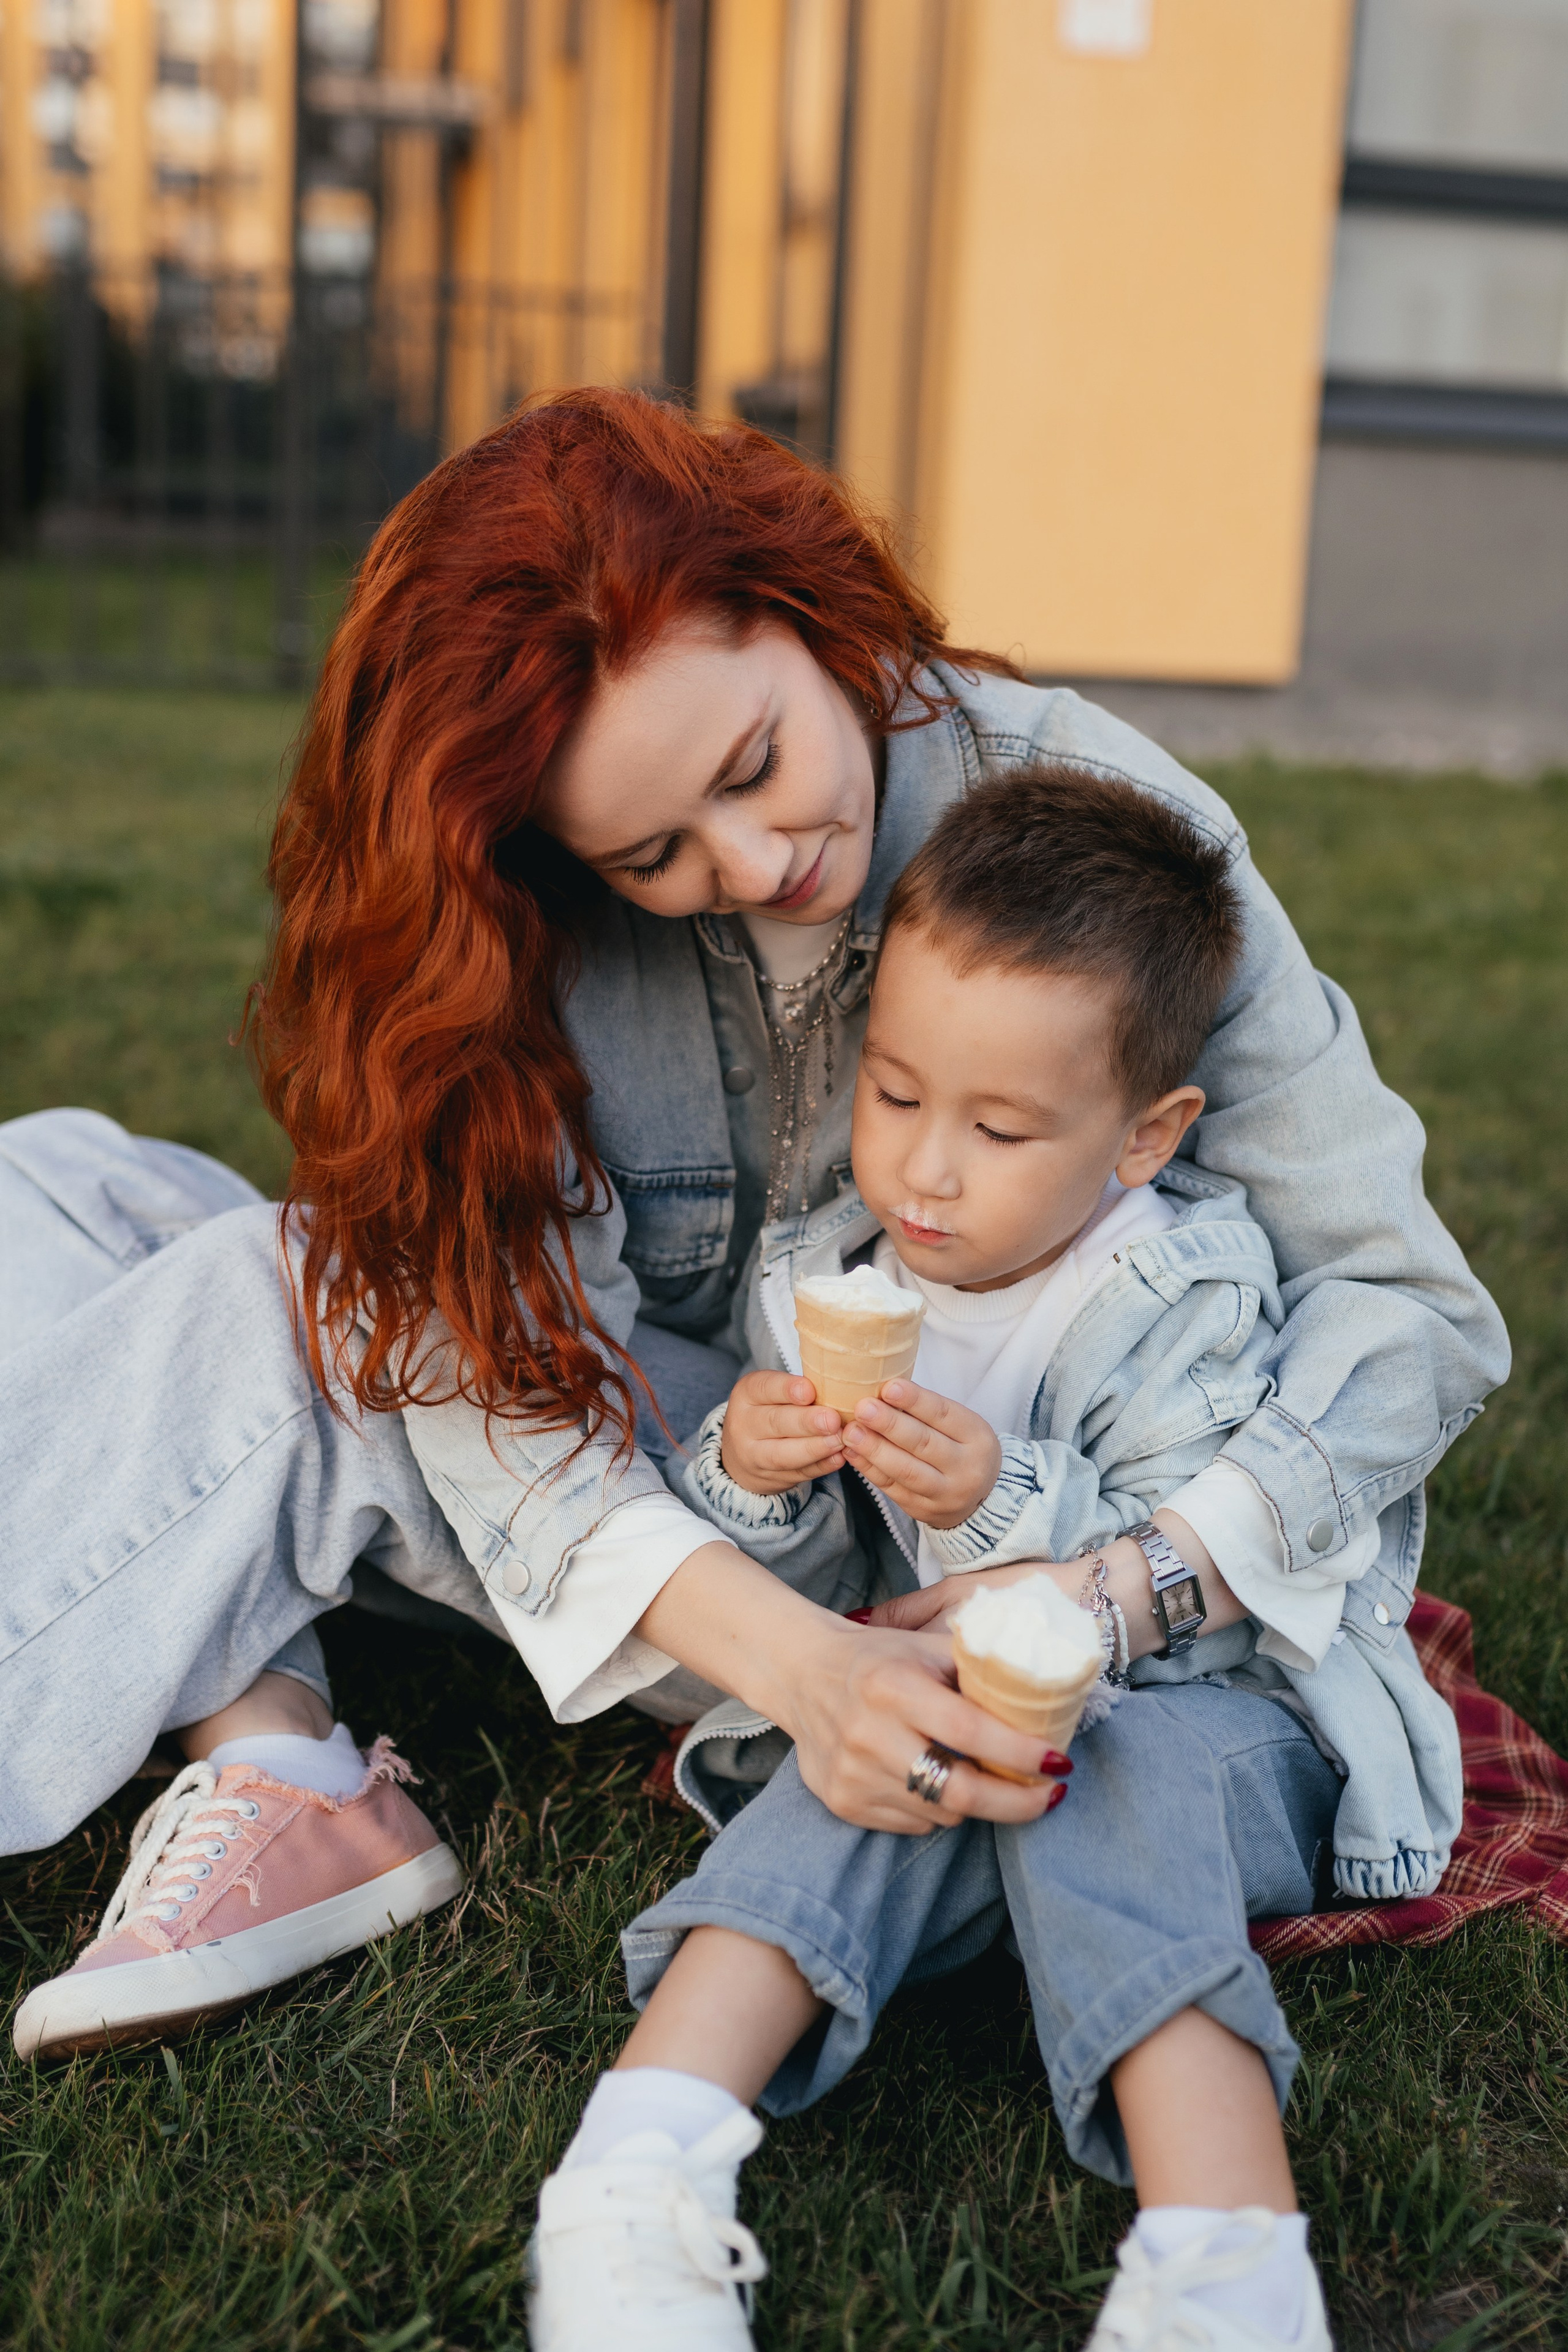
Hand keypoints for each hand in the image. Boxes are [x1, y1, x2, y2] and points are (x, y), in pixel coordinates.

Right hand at [634, 1539, 1072, 1835]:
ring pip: (940, 1813)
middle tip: (1050, 1796)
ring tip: (985, 1778)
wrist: (800, 1674)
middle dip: (1017, 1802)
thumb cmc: (876, 1657)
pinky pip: (911, 1824)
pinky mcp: (842, 1802)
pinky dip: (936, 1810)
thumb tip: (1041, 1691)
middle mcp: (869, 1734)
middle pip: (958, 1792)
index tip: (1059, 1762)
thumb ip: (977, 1665)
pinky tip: (934, 1781)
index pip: (969, 1730)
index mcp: (893, 1686)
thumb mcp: (924, 1645)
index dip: (1019, 1753)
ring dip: (975, 1803)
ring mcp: (852, 1775)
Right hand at [719, 1369, 845, 1494]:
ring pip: (782, 1455)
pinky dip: (819, 1466)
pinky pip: (797, 1474)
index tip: (810, 1391)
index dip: (787, 1389)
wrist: (743, 1452)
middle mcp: (744, 1424)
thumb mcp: (774, 1392)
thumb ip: (801, 1390)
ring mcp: (753, 1455)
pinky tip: (837, 1458)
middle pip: (775, 1423)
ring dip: (814, 1448)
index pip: (764, 1388)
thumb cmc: (770, 1411)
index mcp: (746, 1394)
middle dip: (806, 1422)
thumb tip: (837, 1390)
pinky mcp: (769, 1478)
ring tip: (838, 1440)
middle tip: (832, 1420)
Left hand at [840, 1380, 1002, 1528]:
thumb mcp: (961, 1426)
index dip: (915, 1401)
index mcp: (977, 1437)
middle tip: (863, 1408)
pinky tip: (851, 1452)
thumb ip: (927, 1411)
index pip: (944, 1415)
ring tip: (851, 1431)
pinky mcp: (922, 1510)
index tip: (888, 1387)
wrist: (982, 1499)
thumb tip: (883, 1390)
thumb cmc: (962, 1449)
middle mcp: (966, 1468)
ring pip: (906, 1470)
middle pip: (924, 1443)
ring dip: (874, 1449)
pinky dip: (869, 1469)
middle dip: (890, 1424)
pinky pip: (892, 1488)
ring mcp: (945, 1494)